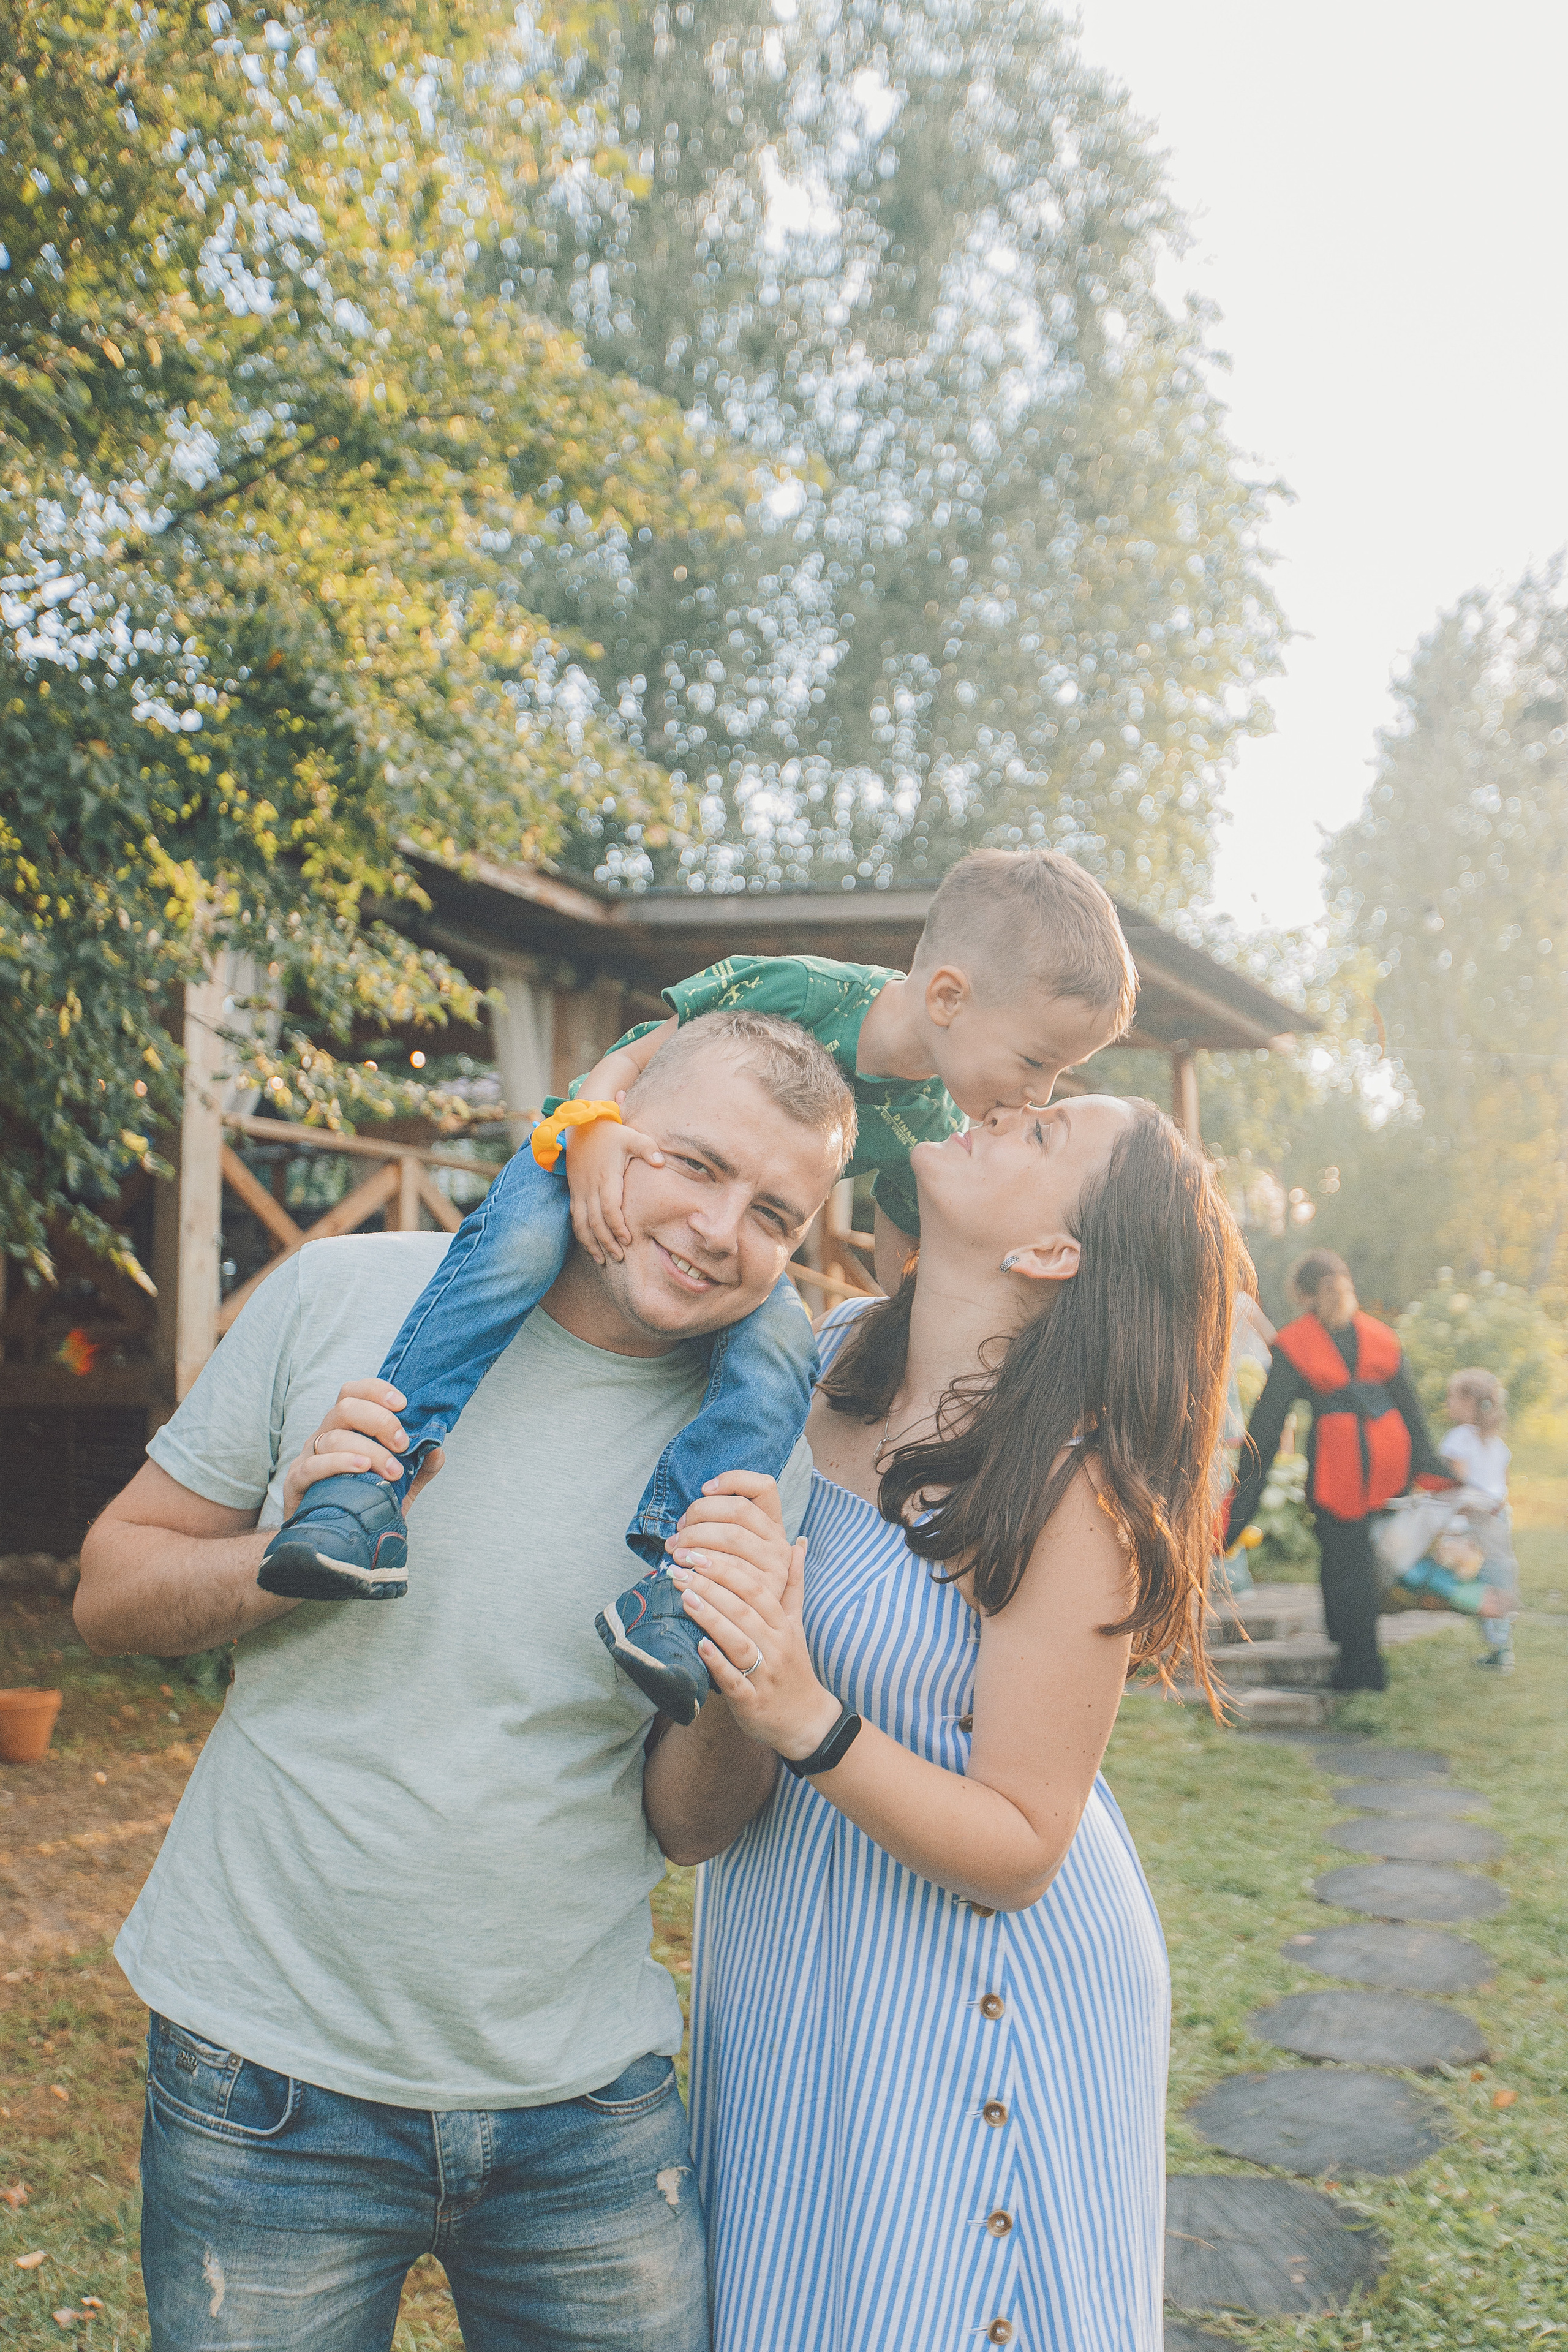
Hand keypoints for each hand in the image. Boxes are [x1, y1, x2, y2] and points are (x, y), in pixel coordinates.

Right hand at [280, 1379, 444, 1517]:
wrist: (332, 1539)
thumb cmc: (364, 1502)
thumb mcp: (400, 1485)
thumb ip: (420, 1467)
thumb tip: (436, 1449)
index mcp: (346, 1428)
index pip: (354, 1392)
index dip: (376, 1390)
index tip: (402, 1404)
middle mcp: (326, 1435)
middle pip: (345, 1407)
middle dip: (379, 1420)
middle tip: (402, 1444)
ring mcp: (308, 1457)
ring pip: (333, 1437)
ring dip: (369, 1450)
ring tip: (392, 1470)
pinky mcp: (297, 1482)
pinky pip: (313, 1465)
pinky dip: (339, 1463)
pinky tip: (362, 1469)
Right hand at [565, 1111, 665, 1264]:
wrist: (584, 1125)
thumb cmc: (612, 1133)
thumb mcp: (632, 1136)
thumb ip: (647, 1148)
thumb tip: (660, 1161)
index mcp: (606, 1177)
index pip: (610, 1208)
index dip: (617, 1226)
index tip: (628, 1240)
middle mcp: (590, 1187)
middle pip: (595, 1221)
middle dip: (607, 1241)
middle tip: (619, 1257)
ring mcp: (579, 1191)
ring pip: (582, 1224)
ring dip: (591, 1243)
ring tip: (603, 1259)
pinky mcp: (574, 1191)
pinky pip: (575, 1218)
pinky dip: (581, 1235)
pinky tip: (590, 1246)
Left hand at [668, 1478, 839, 1762]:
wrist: (807, 1722)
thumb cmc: (794, 1667)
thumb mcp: (797, 1624)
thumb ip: (793, 1584)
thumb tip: (798, 1542)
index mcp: (783, 1626)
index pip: (757, 1589)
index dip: (728, 1569)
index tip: (699, 1553)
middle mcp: (776, 1646)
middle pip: (743, 1610)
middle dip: (710, 1586)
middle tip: (680, 1569)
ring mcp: (765, 1675)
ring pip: (738, 1641)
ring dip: (711, 1618)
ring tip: (684, 1597)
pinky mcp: (752, 1701)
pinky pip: (734, 1680)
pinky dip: (717, 1662)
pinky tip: (698, 1645)